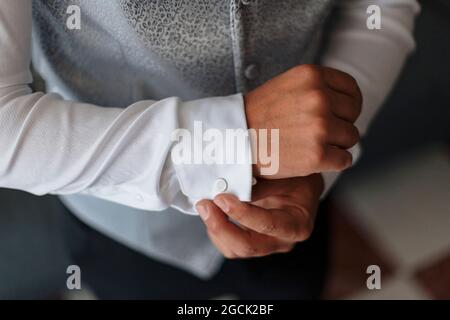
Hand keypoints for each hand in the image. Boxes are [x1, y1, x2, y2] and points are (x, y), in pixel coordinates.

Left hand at [196, 174, 323, 258]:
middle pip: (247, 246)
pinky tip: (212, 211)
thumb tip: (231, 184)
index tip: (222, 198)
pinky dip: (216, 229)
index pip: (267, 224)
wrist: (303, 186)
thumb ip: (262, 183)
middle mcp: (282, 241)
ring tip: (205, 205)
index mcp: (297, 225)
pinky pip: (230, 245)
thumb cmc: (298, 178)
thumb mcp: (286, 175)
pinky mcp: (253, 241)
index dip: (242, 213)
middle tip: (205, 205)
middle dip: (221, 227)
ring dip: (215, 229)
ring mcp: (266, 244)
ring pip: (235, 249)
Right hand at [245, 64, 361, 178]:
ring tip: (310, 145)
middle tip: (317, 134)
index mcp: (312, 76)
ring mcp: (319, 127)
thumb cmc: (257, 116)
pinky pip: (344, 160)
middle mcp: (319, 98)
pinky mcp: (317, 155)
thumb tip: (347, 103)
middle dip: (339, 125)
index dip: (348, 104)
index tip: (339, 115)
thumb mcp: (287, 86)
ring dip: (335, 144)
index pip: (351, 89)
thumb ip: (316, 88)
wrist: (232, 141)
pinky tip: (314, 160)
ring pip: (350, 138)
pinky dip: (333, 163)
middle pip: (352, 115)